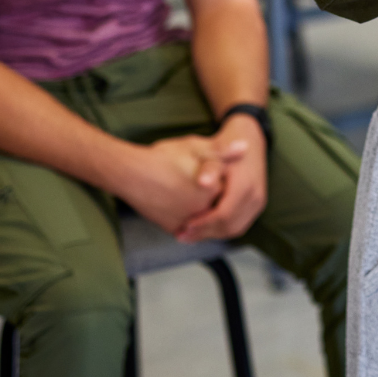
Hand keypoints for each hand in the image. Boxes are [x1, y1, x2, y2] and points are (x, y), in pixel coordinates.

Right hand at [117, 133, 247, 235]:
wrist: (131, 174)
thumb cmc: (164, 158)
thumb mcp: (196, 147)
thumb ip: (223, 151)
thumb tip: (246, 148)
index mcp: (215, 190)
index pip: (227, 187)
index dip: (216, 177)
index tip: (203, 170)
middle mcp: (204, 210)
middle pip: (215, 204)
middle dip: (208, 194)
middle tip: (189, 179)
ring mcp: (189, 222)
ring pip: (202, 217)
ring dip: (200, 209)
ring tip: (183, 190)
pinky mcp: (174, 229)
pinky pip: (187, 226)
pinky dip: (186, 218)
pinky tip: (177, 202)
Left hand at [175, 117, 268, 242]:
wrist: (250, 136)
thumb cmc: (228, 142)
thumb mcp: (216, 149)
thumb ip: (210, 166)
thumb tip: (203, 183)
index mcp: (245, 185)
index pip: (224, 215)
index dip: (203, 224)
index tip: (184, 226)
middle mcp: (255, 196)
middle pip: (230, 226)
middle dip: (205, 233)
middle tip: (182, 235)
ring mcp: (258, 201)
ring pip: (235, 228)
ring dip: (212, 234)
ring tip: (190, 235)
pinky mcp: (257, 204)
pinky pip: (240, 224)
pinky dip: (221, 230)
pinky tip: (205, 228)